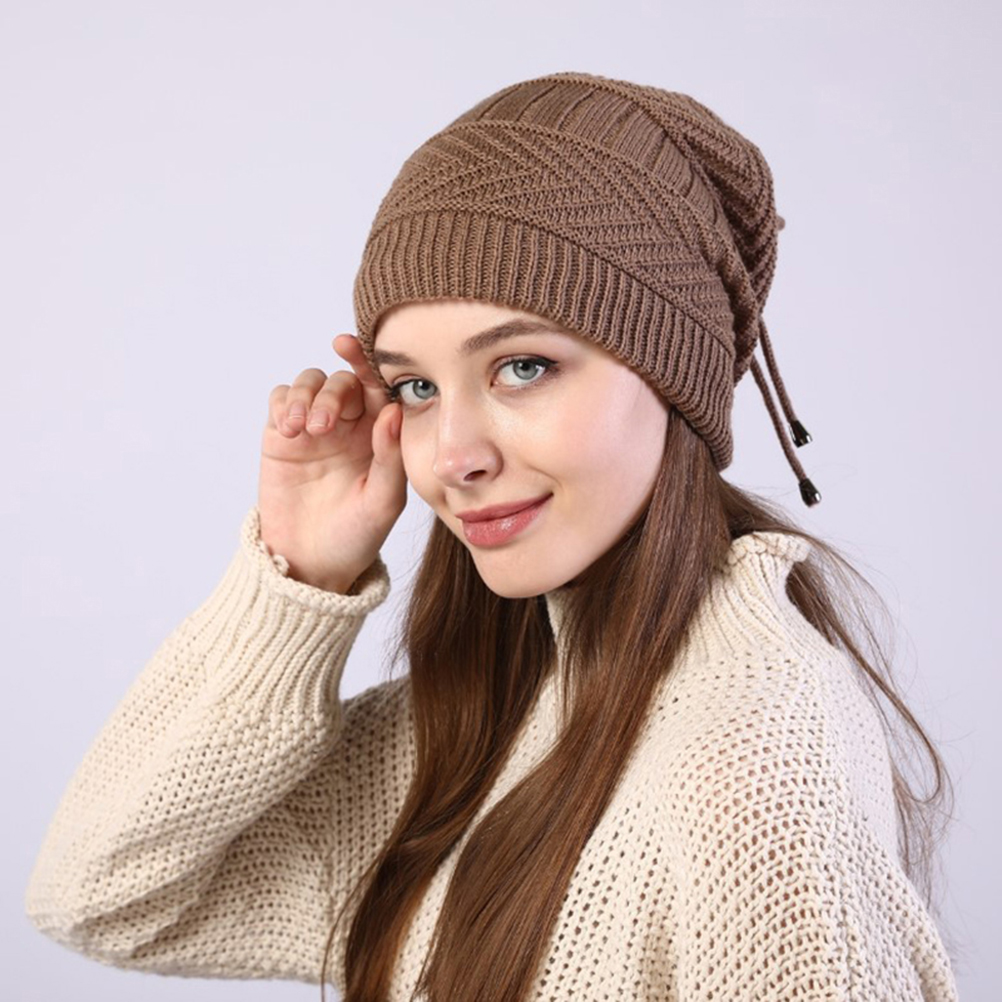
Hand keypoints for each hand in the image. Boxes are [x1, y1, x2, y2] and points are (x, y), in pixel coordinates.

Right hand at [257, 334, 406, 591]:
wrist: (311, 564)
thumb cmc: (356, 536)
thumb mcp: (382, 501)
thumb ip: (390, 456)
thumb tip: (394, 408)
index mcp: (381, 434)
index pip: (378, 386)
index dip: (367, 361)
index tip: (350, 347)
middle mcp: (350, 424)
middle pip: (342, 382)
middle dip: (333, 395)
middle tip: (324, 427)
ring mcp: (314, 428)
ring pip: (310, 383)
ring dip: (306, 397)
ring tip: (304, 431)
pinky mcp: (282, 437)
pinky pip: (281, 400)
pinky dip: (284, 404)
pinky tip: (288, 429)